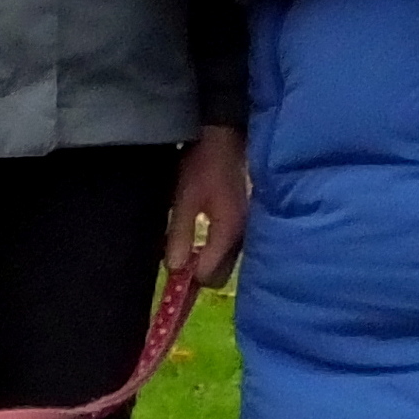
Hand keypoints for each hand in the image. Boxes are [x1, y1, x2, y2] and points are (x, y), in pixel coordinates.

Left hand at [164, 126, 247, 287]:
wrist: (226, 138)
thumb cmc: (203, 165)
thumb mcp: (184, 199)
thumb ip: (180, 235)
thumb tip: (175, 269)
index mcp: (228, 233)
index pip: (209, 275)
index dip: (188, 280)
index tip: (171, 274)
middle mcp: (242, 237)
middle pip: (220, 276)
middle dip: (198, 277)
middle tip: (177, 267)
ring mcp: (246, 231)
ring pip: (226, 264)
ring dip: (206, 266)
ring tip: (186, 255)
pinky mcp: (244, 224)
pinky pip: (229, 251)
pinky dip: (214, 254)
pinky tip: (201, 244)